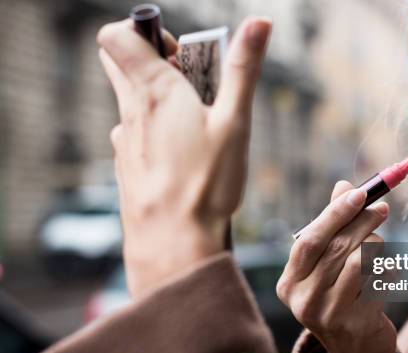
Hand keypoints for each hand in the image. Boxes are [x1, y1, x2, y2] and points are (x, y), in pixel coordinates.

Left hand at [97, 17, 271, 297]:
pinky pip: (136, 135)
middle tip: (191, 86)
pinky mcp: (126, 166)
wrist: (173, 244)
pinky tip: (184, 161)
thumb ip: (243, 69)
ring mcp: (124, 141)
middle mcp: (131, 111)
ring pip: (133, 102)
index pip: (118, 35)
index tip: (180, 55)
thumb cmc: (206, 184)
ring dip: (160, 102)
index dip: (145, 32)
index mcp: (155, 91)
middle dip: (153, 62)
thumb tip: (259, 23)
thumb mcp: (235, 122)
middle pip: (121, 63)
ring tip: (197, 131)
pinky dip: (156, 134)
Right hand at [277, 181, 396, 352]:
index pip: (309, 240)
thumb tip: (344, 185)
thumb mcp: (329, 264)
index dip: (335, 214)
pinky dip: (386, 269)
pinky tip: (383, 275)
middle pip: (336, 248)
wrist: (355, 350)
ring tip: (378, 251)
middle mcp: (303, 300)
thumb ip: (332, 226)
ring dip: (376, 247)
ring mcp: (328, 315)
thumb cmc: (341, 295)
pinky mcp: (356, 323)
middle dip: (362, 222)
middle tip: (382, 208)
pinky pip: (379, 279)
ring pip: (360, 260)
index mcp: (290, 282)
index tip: (359, 193)